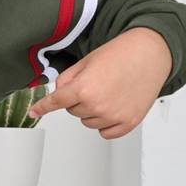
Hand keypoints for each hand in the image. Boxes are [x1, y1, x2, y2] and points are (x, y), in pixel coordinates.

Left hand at [26, 27, 172, 137]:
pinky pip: (105, 132)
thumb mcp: (87, 61)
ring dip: (93, 111)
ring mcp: (113, 116)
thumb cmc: (121, 53)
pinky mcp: (127, 123)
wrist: (151, 53)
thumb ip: (68, 79)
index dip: (43, 107)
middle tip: (98, 82)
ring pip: (88, 122)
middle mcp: (97, 106)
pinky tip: (116, 105)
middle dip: (80, 99)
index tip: (34, 112)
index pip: (56, 102)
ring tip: (110, 91)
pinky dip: (107, 123)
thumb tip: (58, 93)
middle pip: (73, 112)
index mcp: (84, 88)